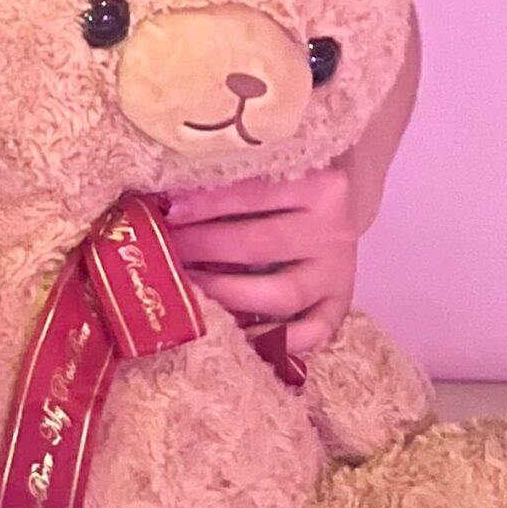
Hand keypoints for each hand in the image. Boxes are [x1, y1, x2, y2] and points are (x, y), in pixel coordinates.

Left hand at [164, 162, 359, 359]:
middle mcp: (333, 231)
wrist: (339, 197)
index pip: (254, 195)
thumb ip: (232, 181)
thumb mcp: (272, 168)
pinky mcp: (340, 304)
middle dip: (204, 249)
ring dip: (227, 293)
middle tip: (166, 251)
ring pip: (281, 294)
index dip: (207, 205)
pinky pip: (310, 332)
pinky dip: (273, 339)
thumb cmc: (289, 180)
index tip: (169, 213)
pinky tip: (236, 334)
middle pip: (259, 246)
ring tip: (188, 288)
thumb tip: (167, 200)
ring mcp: (338, 273)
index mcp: (320, 185)